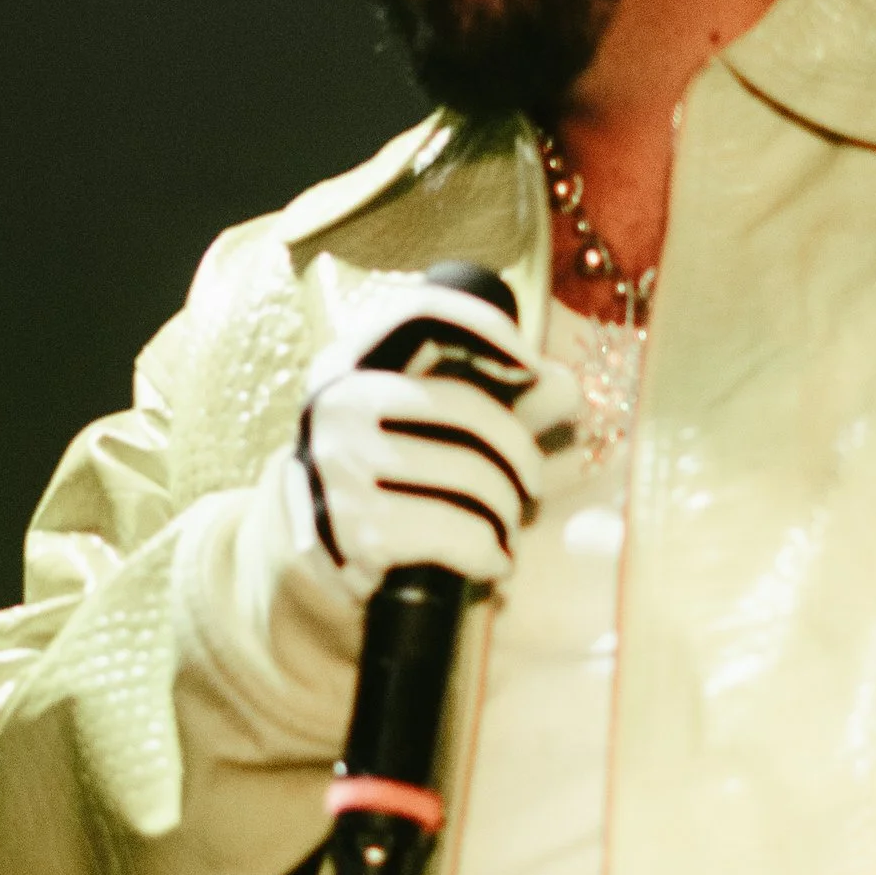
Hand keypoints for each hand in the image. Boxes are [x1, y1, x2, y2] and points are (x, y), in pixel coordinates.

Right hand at [294, 279, 575, 599]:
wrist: (309, 557)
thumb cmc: (386, 475)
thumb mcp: (421, 424)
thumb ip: (497, 399)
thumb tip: (566, 385)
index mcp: (347, 362)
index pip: (421, 313)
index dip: (486, 326)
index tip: (531, 364)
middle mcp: (336, 405)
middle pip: (466, 406)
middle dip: (519, 451)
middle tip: (531, 485)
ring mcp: (343, 468)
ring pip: (474, 476)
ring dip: (508, 511)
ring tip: (506, 527)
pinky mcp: (360, 531)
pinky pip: (463, 533)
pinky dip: (492, 552)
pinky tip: (491, 561)